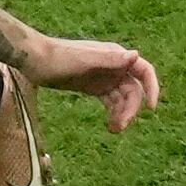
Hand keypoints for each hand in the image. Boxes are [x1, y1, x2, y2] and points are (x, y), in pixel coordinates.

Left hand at [19, 31, 161, 132]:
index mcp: (115, 55)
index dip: (152, 88)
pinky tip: (110, 126)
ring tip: (113, 130)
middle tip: (120, 126)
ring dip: (122, 114)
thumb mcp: (83, 61)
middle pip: (133, 90)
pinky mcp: (93, 87)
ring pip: (122, 98)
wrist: (33, 59)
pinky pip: (110, 102)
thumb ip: (109, 59)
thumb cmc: (57, 57)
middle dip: (131, 108)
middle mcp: (113, 66)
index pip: (144, 71)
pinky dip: (113, 113)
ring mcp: (104, 77)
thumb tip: (135, 55)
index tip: (152, 108)